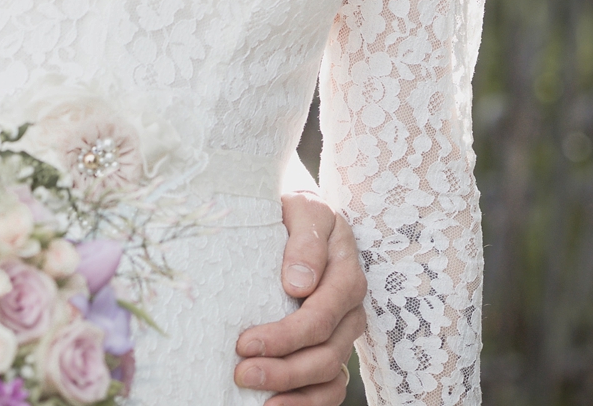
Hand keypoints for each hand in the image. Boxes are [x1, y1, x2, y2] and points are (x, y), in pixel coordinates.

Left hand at [233, 196, 366, 404]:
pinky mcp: (333, 346)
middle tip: (241, 372)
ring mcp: (344, 331)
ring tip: (255, 395)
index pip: (321, 316)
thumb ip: (305, 239)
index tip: (244, 342)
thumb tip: (299, 284)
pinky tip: (275, 405)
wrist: (298, 213)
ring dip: (292, 391)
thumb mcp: (302, 206)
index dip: (285, 336)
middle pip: (325, 352)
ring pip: (330, 375)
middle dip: (283, 369)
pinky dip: (307, 403)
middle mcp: (351, 306)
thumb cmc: (294, 208)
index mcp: (346, 270)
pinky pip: (331, 388)